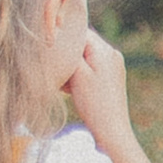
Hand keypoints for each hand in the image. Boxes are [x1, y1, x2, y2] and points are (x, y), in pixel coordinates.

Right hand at [63, 27, 134, 155]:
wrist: (111, 130)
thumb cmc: (93, 103)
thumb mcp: (77, 74)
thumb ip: (69, 53)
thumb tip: (61, 38)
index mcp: (105, 50)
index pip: (80, 32)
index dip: (63, 37)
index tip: (49, 46)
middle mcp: (112, 55)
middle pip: (83, 46)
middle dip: (67, 55)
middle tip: (53, 66)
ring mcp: (113, 67)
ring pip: (86, 59)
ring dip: (72, 67)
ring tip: (61, 81)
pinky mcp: (111, 79)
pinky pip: (92, 70)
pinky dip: (79, 76)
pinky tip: (69, 89)